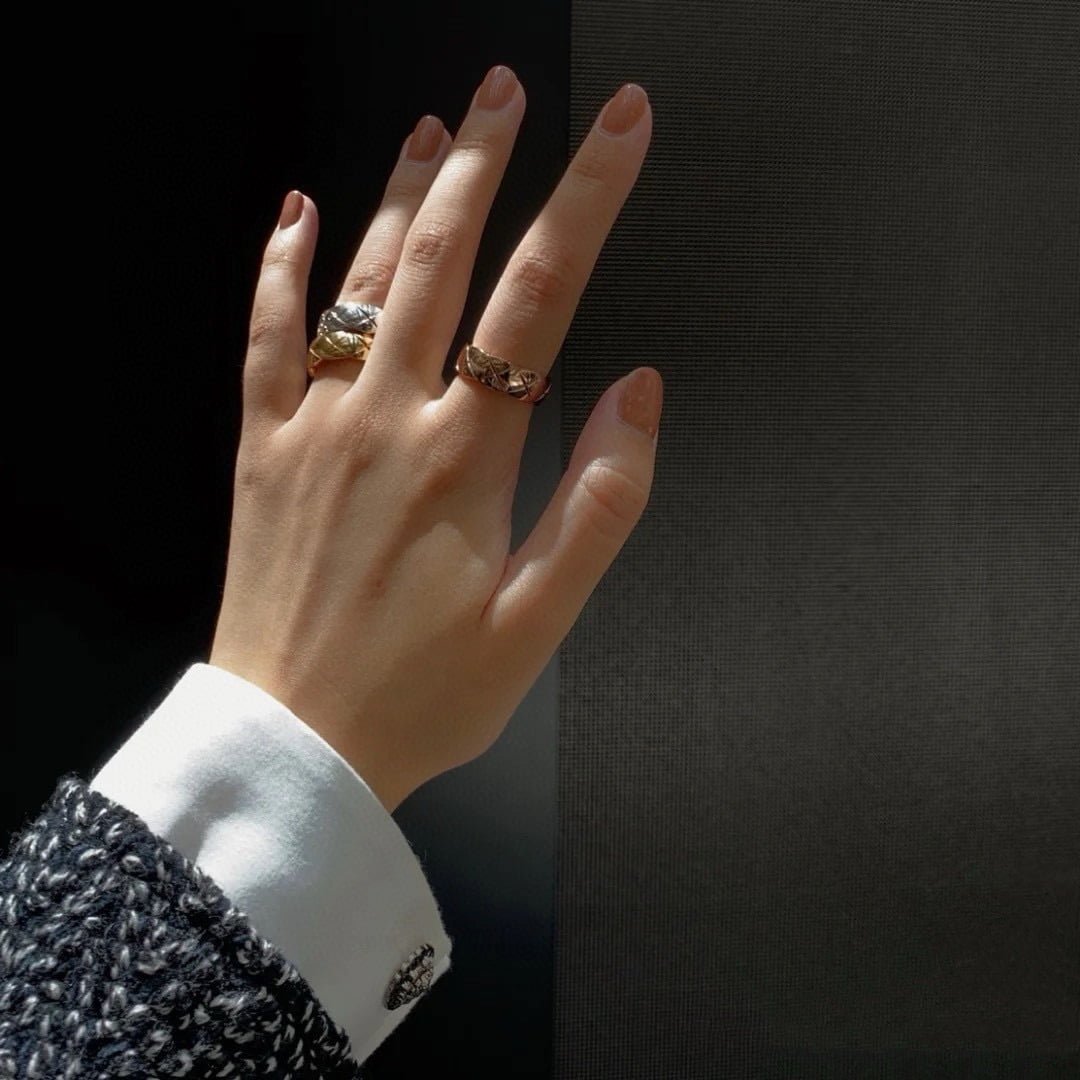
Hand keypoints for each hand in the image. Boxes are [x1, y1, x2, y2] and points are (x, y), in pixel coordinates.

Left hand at [209, 66, 660, 812]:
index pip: (538, 298)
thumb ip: (599, 504)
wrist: (297, 740)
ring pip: (361, 281)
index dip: (586, 201)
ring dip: (398, 195)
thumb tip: (640, 396)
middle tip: (507, 93)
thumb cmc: (420, 694)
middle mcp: (387, 422)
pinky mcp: (264, 450)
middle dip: (484, 164)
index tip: (616, 130)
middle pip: (442, 260)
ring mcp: (317, 427)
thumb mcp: (538, 623)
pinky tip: (297, 211)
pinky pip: (266, 336)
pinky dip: (280, 266)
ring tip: (431, 129)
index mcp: (463, 459)